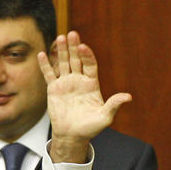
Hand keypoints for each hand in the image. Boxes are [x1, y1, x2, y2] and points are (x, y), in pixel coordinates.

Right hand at [37, 30, 131, 161]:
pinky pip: (49, 74)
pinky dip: (45, 65)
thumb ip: (114, 105)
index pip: (90, 65)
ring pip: (63, 63)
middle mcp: (79, 80)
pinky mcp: (54, 89)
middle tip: (73, 34)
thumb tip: (128, 97)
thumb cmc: (90, 128)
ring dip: (61, 51)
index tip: (83, 47)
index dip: (87, 56)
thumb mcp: (105, 117)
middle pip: (76, 60)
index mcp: (92, 84)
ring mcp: (66, 83)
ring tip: (61, 37)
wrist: (73, 136)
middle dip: (74, 47)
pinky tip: (42, 54)